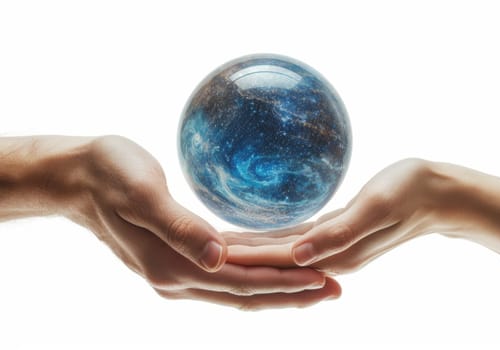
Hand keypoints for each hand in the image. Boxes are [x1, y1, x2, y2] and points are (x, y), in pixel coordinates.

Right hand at [56, 135, 339, 308]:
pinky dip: (258, 267)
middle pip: (247, 293)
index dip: (284, 283)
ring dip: (279, 283)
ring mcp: (179, 268)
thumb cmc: (108, 177)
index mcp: (172, 266)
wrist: (78, 178)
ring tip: (318, 279)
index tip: (323, 281)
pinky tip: (278, 258)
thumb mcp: (142, 195)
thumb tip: (218, 259)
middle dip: (292, 293)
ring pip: (241, 284)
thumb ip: (180, 229)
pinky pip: (228, 266)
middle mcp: (178, 276)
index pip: (241, 282)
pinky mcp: (181, 253)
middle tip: (335, 289)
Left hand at [226, 159, 443, 273]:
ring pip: (278, 254)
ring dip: (248, 252)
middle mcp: (327, 258)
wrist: (437, 194)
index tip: (207, 254)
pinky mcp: (332, 233)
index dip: (241, 259)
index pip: (275, 263)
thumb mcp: (375, 207)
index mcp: (333, 256)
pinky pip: (292, 239)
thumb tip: (298, 257)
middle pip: (271, 263)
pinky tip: (254, 233)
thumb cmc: (410, 193)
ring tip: (215, 245)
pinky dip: (268, 240)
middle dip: (236, 259)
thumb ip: (338, 234)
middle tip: (200, 250)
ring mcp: (330, 248)